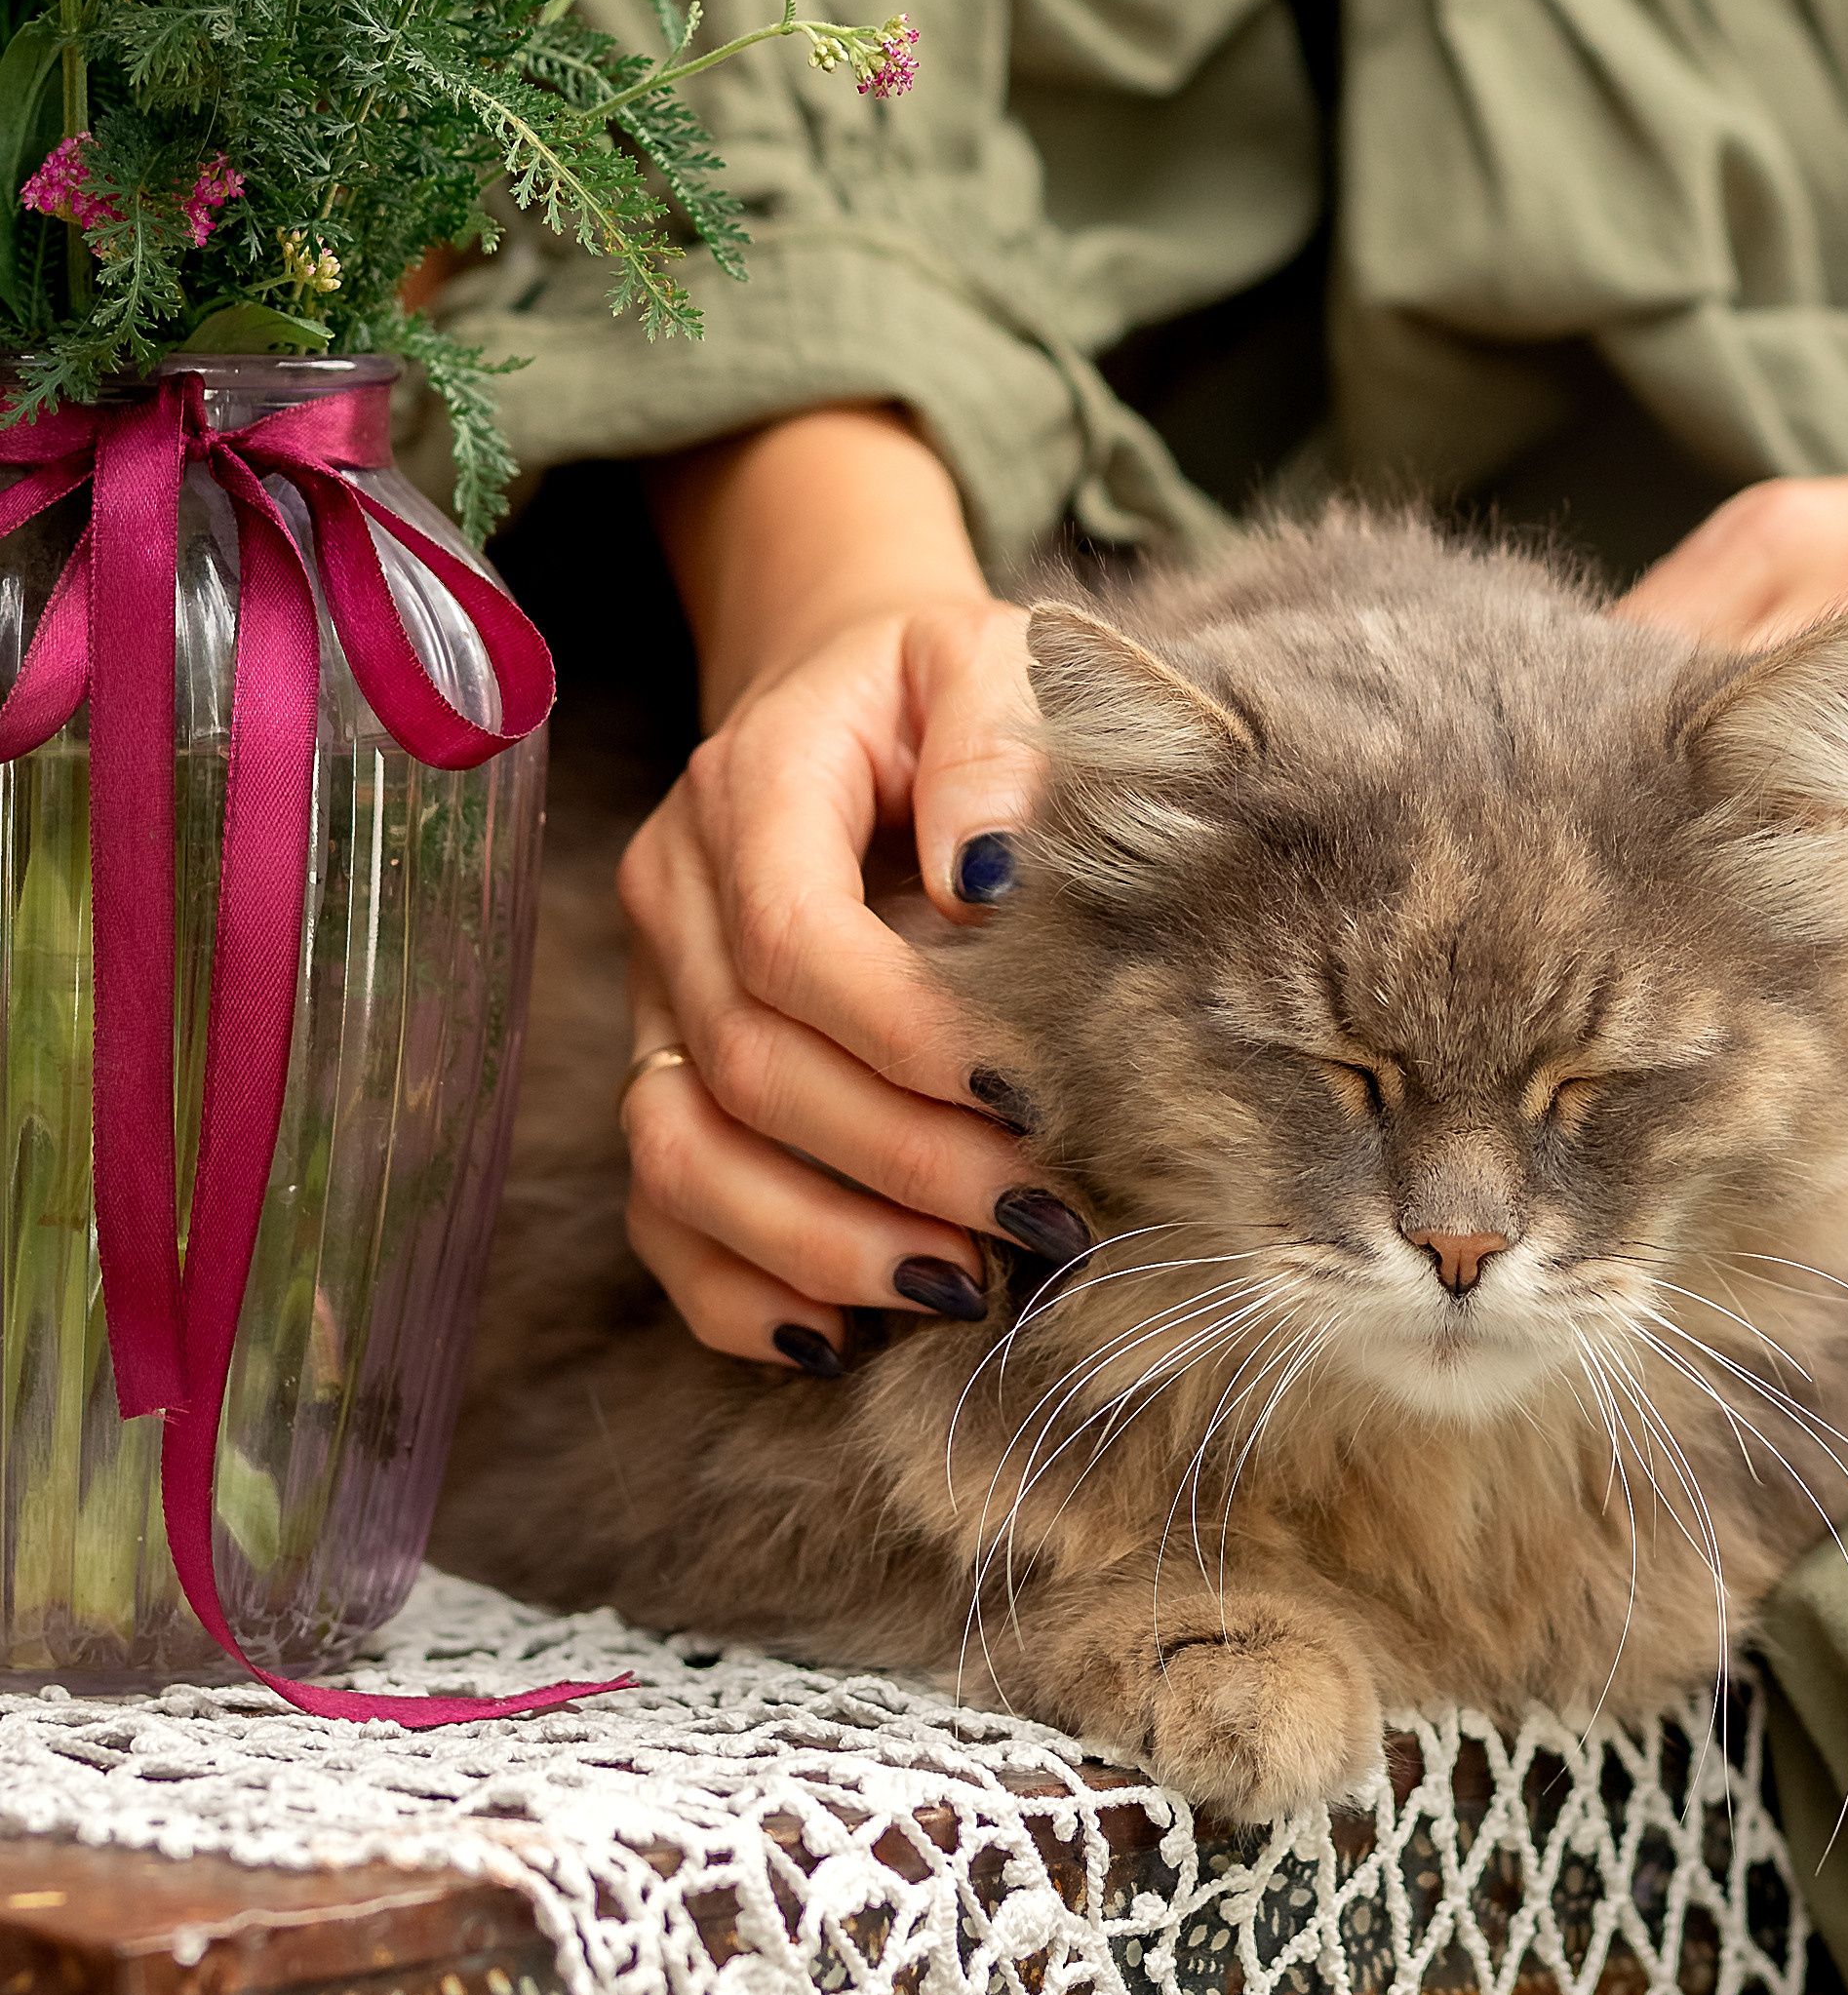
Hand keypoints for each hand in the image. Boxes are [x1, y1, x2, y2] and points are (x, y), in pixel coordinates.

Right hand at [617, 410, 1075, 1370]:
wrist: (858, 698)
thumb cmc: (949, 692)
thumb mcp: (994, 661)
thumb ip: (1001, 739)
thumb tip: (990, 878)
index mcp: (751, 787)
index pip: (791, 939)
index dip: (908, 1037)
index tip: (1036, 1095)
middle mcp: (675, 899)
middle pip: (748, 1066)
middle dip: (903, 1161)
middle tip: (1046, 1210)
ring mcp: (653, 995)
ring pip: (681, 1159)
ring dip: (823, 1243)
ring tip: (965, 1280)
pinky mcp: (664, 1073)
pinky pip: (659, 1214)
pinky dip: (739, 1290)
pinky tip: (843, 1332)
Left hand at [1617, 331, 1847, 914]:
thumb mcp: (1818, 537)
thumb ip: (1703, 618)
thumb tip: (1573, 726)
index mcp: (1783, 533)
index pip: (1630, 658)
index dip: (1575, 756)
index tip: (1541, 828)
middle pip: (1711, 737)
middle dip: (1645, 838)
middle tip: (1600, 922)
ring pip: (1823, 800)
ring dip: (1756, 884)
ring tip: (1704, 952)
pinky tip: (1844, 940)